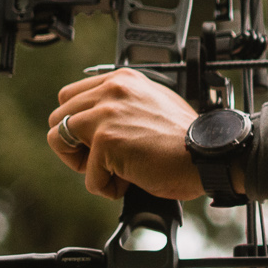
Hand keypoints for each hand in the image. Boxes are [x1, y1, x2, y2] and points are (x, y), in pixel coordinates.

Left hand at [48, 69, 203, 200]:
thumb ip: (124, 106)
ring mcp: (106, 114)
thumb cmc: (187, 139)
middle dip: (75, 143)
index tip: (98, 140)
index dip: (80, 124)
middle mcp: (112, 90)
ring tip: (114, 170)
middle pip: (58, 116)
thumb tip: (98, 123)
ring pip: (59, 140)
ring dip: (84, 164)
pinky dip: (107, 187)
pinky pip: (88, 177)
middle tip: (105, 158)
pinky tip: (131, 181)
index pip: (72, 96)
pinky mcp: (105, 141)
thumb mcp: (154, 105)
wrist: (208, 155)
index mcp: (123, 80)